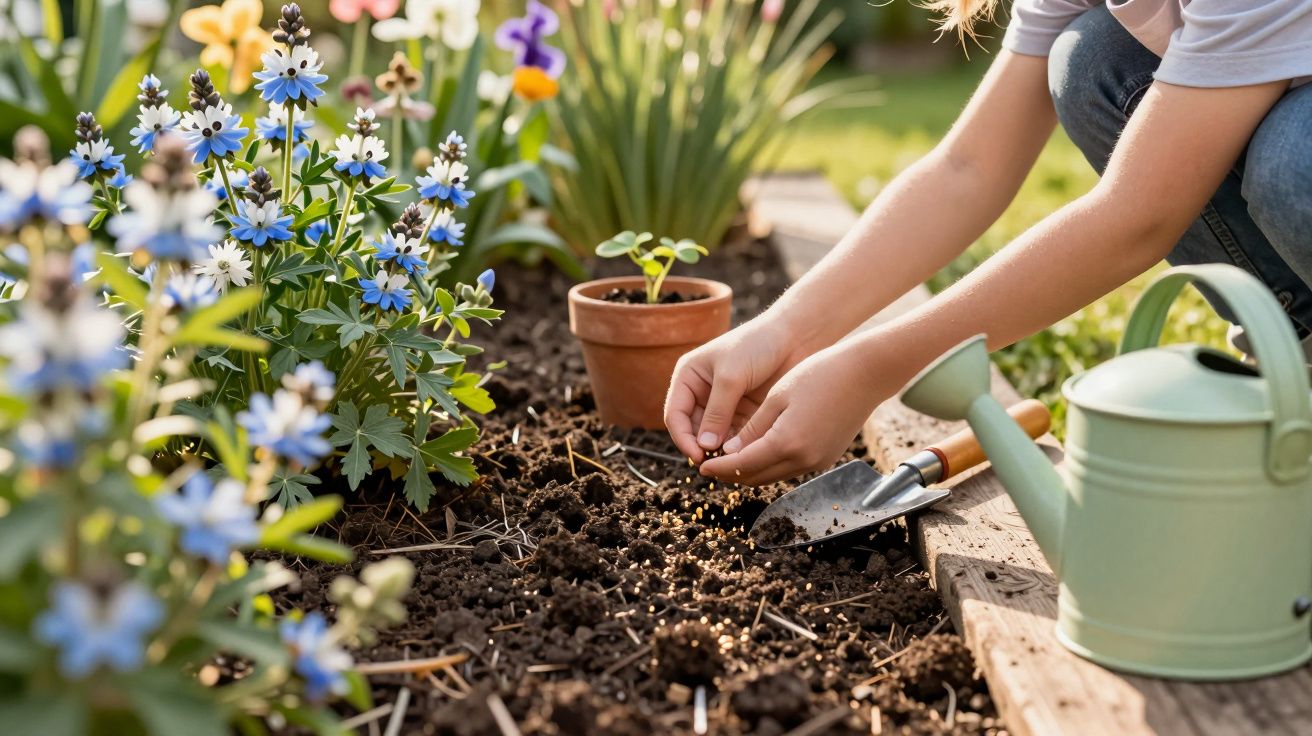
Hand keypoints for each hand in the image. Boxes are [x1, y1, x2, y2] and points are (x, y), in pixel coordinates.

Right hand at [664, 316, 809, 462]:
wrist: (794, 338)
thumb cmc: (757, 345)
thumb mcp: (731, 376)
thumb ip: (717, 412)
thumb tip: (704, 448)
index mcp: (688, 378)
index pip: (675, 414)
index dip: (682, 437)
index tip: (697, 454)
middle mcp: (702, 394)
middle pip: (692, 431)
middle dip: (702, 448)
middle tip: (716, 465)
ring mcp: (724, 406)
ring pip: (714, 439)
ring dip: (721, 452)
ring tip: (733, 463)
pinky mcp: (744, 415)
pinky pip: (735, 438)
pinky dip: (738, 449)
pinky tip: (747, 456)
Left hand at [699, 342, 897, 485]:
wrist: (865, 374)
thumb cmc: (819, 375)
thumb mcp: (778, 397)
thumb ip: (752, 429)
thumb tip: (729, 453)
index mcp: (786, 443)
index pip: (742, 466)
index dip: (719, 468)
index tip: (701, 466)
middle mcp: (803, 460)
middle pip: (757, 477)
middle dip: (731, 474)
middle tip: (711, 465)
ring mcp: (818, 462)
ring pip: (773, 476)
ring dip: (750, 471)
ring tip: (729, 460)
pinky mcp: (826, 458)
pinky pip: (790, 468)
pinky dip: (770, 465)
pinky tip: (758, 453)